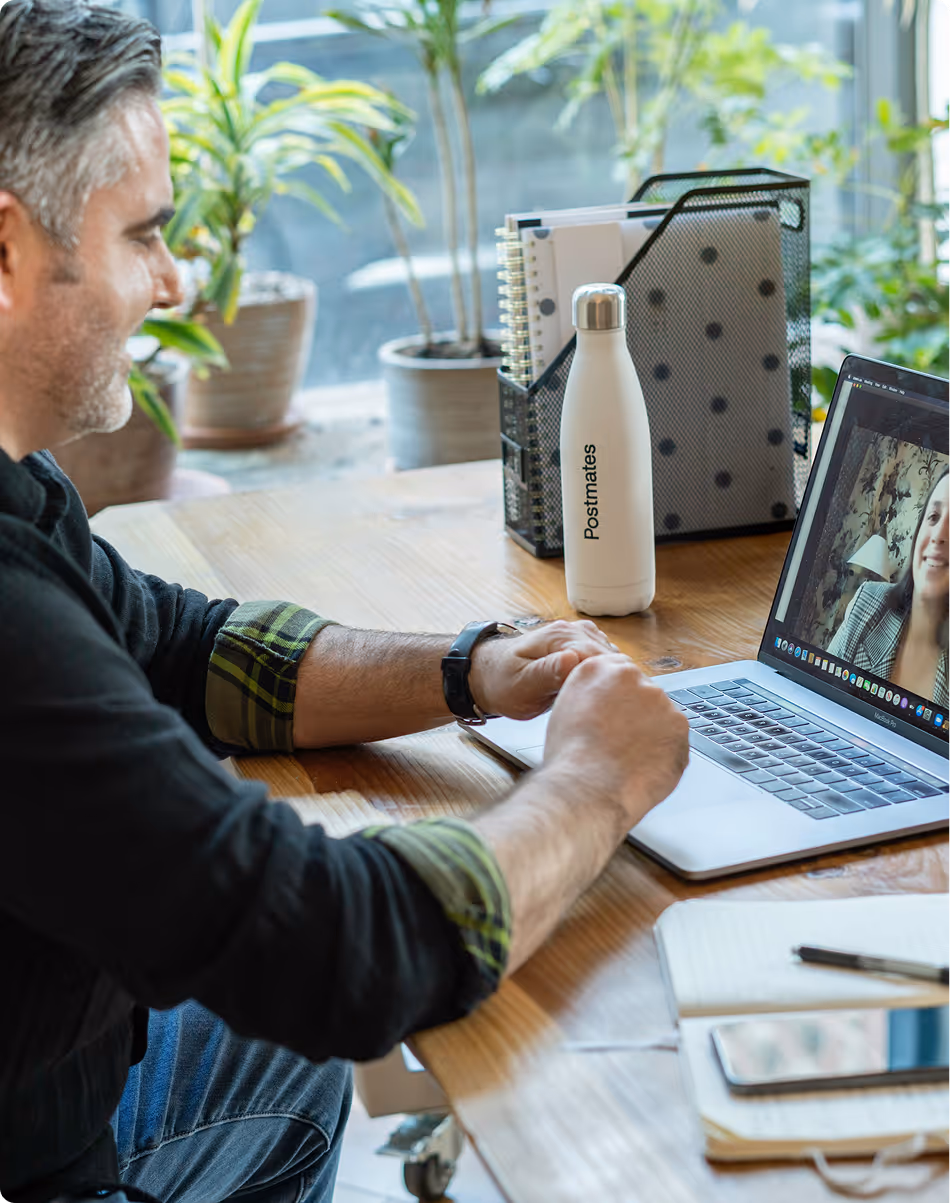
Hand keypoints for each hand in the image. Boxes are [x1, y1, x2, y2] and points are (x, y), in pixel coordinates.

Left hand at [467, 620, 614, 720]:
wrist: (490, 675)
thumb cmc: (502, 682)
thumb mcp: (521, 685)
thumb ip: (547, 673)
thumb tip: (573, 659)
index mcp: (559, 636)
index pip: (600, 657)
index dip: (607, 683)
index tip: (607, 705)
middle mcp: (573, 631)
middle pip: (610, 658)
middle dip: (612, 683)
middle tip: (606, 711)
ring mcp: (580, 637)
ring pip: (612, 660)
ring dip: (611, 680)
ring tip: (602, 704)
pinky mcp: (583, 646)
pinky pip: (606, 661)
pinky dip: (606, 677)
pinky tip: (599, 694)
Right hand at [542, 654, 688, 828]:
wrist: (588, 788)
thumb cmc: (570, 759)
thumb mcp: (565, 710)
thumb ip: (590, 695)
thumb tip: (605, 702)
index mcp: (598, 669)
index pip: (618, 673)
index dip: (617, 699)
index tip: (615, 715)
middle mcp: (632, 677)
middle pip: (642, 692)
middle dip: (636, 715)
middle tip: (619, 742)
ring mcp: (659, 700)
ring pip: (660, 716)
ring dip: (651, 733)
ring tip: (627, 759)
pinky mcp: (679, 726)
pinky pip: (673, 739)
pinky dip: (664, 752)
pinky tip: (642, 766)